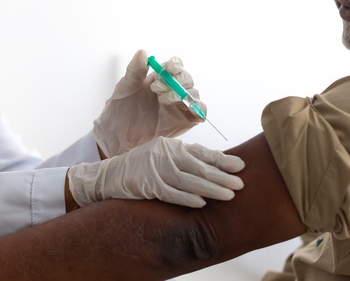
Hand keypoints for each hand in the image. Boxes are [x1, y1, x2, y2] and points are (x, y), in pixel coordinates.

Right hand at [67, 137, 243, 208]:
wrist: (108, 176)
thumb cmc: (140, 167)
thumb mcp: (162, 156)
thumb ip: (183, 158)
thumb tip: (213, 166)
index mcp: (170, 145)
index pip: (202, 152)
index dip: (222, 160)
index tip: (241, 166)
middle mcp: (164, 154)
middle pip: (199, 166)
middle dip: (222, 176)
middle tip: (241, 184)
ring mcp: (155, 169)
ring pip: (188, 180)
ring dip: (210, 188)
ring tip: (228, 195)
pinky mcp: (146, 184)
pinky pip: (170, 193)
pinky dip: (186, 198)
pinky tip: (201, 203)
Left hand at [93, 50, 205, 157]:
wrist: (117, 136)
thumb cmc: (120, 110)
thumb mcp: (125, 88)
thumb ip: (134, 71)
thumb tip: (142, 53)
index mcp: (159, 78)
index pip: (175, 66)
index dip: (175, 65)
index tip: (169, 68)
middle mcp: (172, 90)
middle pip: (187, 79)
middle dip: (177, 81)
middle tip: (157, 88)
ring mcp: (179, 106)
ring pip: (194, 94)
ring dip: (183, 94)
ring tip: (163, 100)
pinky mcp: (184, 121)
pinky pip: (200, 113)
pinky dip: (198, 109)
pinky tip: (185, 109)